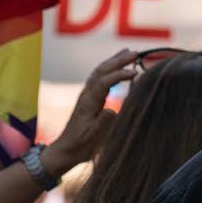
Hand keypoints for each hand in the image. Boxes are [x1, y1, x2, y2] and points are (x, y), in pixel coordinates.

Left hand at [46, 49, 137, 172]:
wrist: (65, 150)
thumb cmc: (81, 146)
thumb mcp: (94, 138)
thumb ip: (104, 123)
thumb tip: (113, 109)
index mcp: (89, 102)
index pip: (105, 82)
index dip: (120, 75)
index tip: (136, 73)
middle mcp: (87, 95)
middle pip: (102, 71)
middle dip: (118, 60)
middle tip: (135, 53)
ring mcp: (86, 95)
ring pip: (100, 72)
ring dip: (113, 61)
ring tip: (127, 52)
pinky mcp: (88, 99)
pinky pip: (99, 77)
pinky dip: (109, 68)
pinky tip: (115, 67)